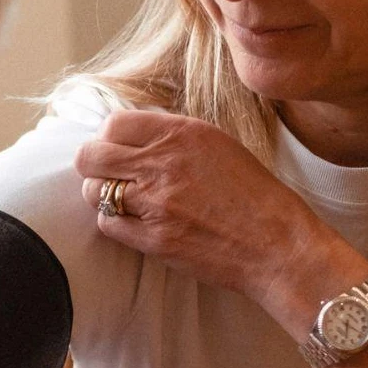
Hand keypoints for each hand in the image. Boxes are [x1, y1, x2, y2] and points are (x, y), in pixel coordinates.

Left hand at [75, 110, 336, 299]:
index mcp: (181, 133)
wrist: (276, 244)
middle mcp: (163, 163)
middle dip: (94, 163)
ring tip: (125, 200)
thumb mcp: (217, 145)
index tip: (119, 148)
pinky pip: (108, 224)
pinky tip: (135, 223)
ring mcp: (155, 203)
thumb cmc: (253, 194)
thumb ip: (172, 136)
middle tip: (108, 174)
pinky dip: (115, 223)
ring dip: (102, 195)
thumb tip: (131, 135)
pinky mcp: (152, 239)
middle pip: (90, 155)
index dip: (110, 137)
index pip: (114, 123)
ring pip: (93, 191)